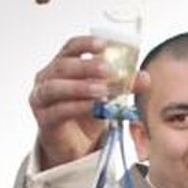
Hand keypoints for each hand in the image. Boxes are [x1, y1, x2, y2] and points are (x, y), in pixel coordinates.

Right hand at [29, 36, 148, 169]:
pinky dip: (77, 106)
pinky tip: (92, 106)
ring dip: (80, 87)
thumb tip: (144, 77)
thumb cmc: (85, 114)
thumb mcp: (108, 96)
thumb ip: (124, 85)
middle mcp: (48, 78)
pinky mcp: (44, 118)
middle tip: (107, 70)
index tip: (103, 45)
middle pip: (63, 65)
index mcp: (62, 66)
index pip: (70, 47)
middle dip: (86, 66)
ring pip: (56, 87)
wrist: (75, 144)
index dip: (85, 44)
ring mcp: (42, 98)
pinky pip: (58, 110)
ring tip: (102, 90)